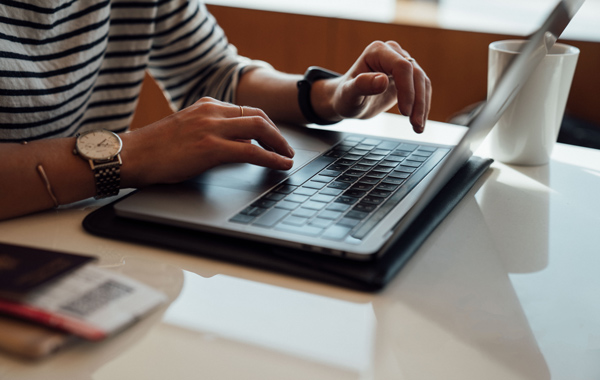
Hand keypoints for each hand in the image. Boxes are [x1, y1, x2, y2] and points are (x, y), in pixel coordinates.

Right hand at [120, 97, 294, 187]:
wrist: (131, 155)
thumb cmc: (154, 148)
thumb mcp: (187, 129)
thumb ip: (212, 131)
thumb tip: (238, 143)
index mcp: (206, 105)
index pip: (247, 110)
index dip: (266, 125)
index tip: (275, 137)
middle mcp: (211, 111)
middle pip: (259, 117)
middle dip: (278, 134)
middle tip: (287, 148)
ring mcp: (211, 128)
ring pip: (260, 130)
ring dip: (279, 145)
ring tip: (287, 157)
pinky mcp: (210, 148)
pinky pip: (251, 152)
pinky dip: (271, 158)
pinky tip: (281, 165)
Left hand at [316, 41, 431, 132]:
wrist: (348, 101)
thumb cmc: (345, 96)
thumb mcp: (348, 94)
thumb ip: (362, 85)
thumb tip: (382, 80)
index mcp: (377, 51)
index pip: (401, 66)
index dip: (407, 89)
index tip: (404, 112)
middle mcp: (392, 53)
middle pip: (415, 74)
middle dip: (417, 101)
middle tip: (415, 124)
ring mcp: (402, 63)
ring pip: (422, 82)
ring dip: (423, 106)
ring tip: (418, 127)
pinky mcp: (408, 76)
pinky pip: (422, 89)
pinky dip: (423, 106)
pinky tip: (419, 122)